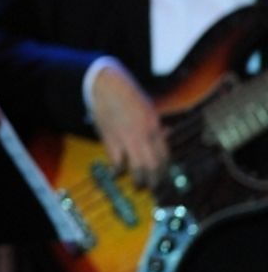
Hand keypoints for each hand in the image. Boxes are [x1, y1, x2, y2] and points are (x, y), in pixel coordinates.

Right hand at [89, 63, 168, 187]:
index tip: (162, 175)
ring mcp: (126, 137)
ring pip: (137, 167)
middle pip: (153, 165)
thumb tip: (166, 134)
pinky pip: (117, 160)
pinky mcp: (110, 138)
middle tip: (152, 186)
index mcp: (154, 126)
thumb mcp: (148, 107)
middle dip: (154, 180)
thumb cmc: (127, 94)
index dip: (164, 169)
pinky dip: (118, 169)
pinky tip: (117, 172)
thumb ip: (156, 123)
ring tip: (137, 184)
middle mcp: (143, 134)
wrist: (106, 85)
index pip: (164, 155)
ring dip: (138, 179)